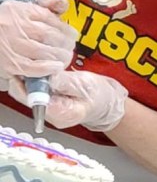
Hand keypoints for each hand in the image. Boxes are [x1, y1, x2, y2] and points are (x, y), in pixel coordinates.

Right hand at [0, 0, 76, 78]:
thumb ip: (47, 4)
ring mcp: (12, 46)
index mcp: (22, 11)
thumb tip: (62, 4)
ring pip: (42, 51)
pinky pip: (31, 67)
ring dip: (59, 56)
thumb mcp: (26, 7)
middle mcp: (16, 27)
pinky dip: (46, 68)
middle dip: (65, 44)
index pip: (50, 19)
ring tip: (66, 57)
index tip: (72, 35)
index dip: (66, 29)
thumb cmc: (8, 21)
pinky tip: (56, 67)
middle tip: (70, 48)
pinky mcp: (9, 63)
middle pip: (49, 36)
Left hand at [9, 70, 127, 131]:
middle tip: (29, 65)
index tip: (27, 70)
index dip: (27, 85)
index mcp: (63, 114)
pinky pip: (33, 95)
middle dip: (26, 81)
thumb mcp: (86, 84)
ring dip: (29, 81)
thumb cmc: (98, 94)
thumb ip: (67, 82)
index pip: (35, 102)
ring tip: (34, 66)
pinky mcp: (46, 106)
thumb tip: (50, 78)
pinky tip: (38, 73)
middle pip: (28, 100)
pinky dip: (34, 83)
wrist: (105, 101)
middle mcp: (52, 117)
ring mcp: (48, 113)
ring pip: (28, 96)